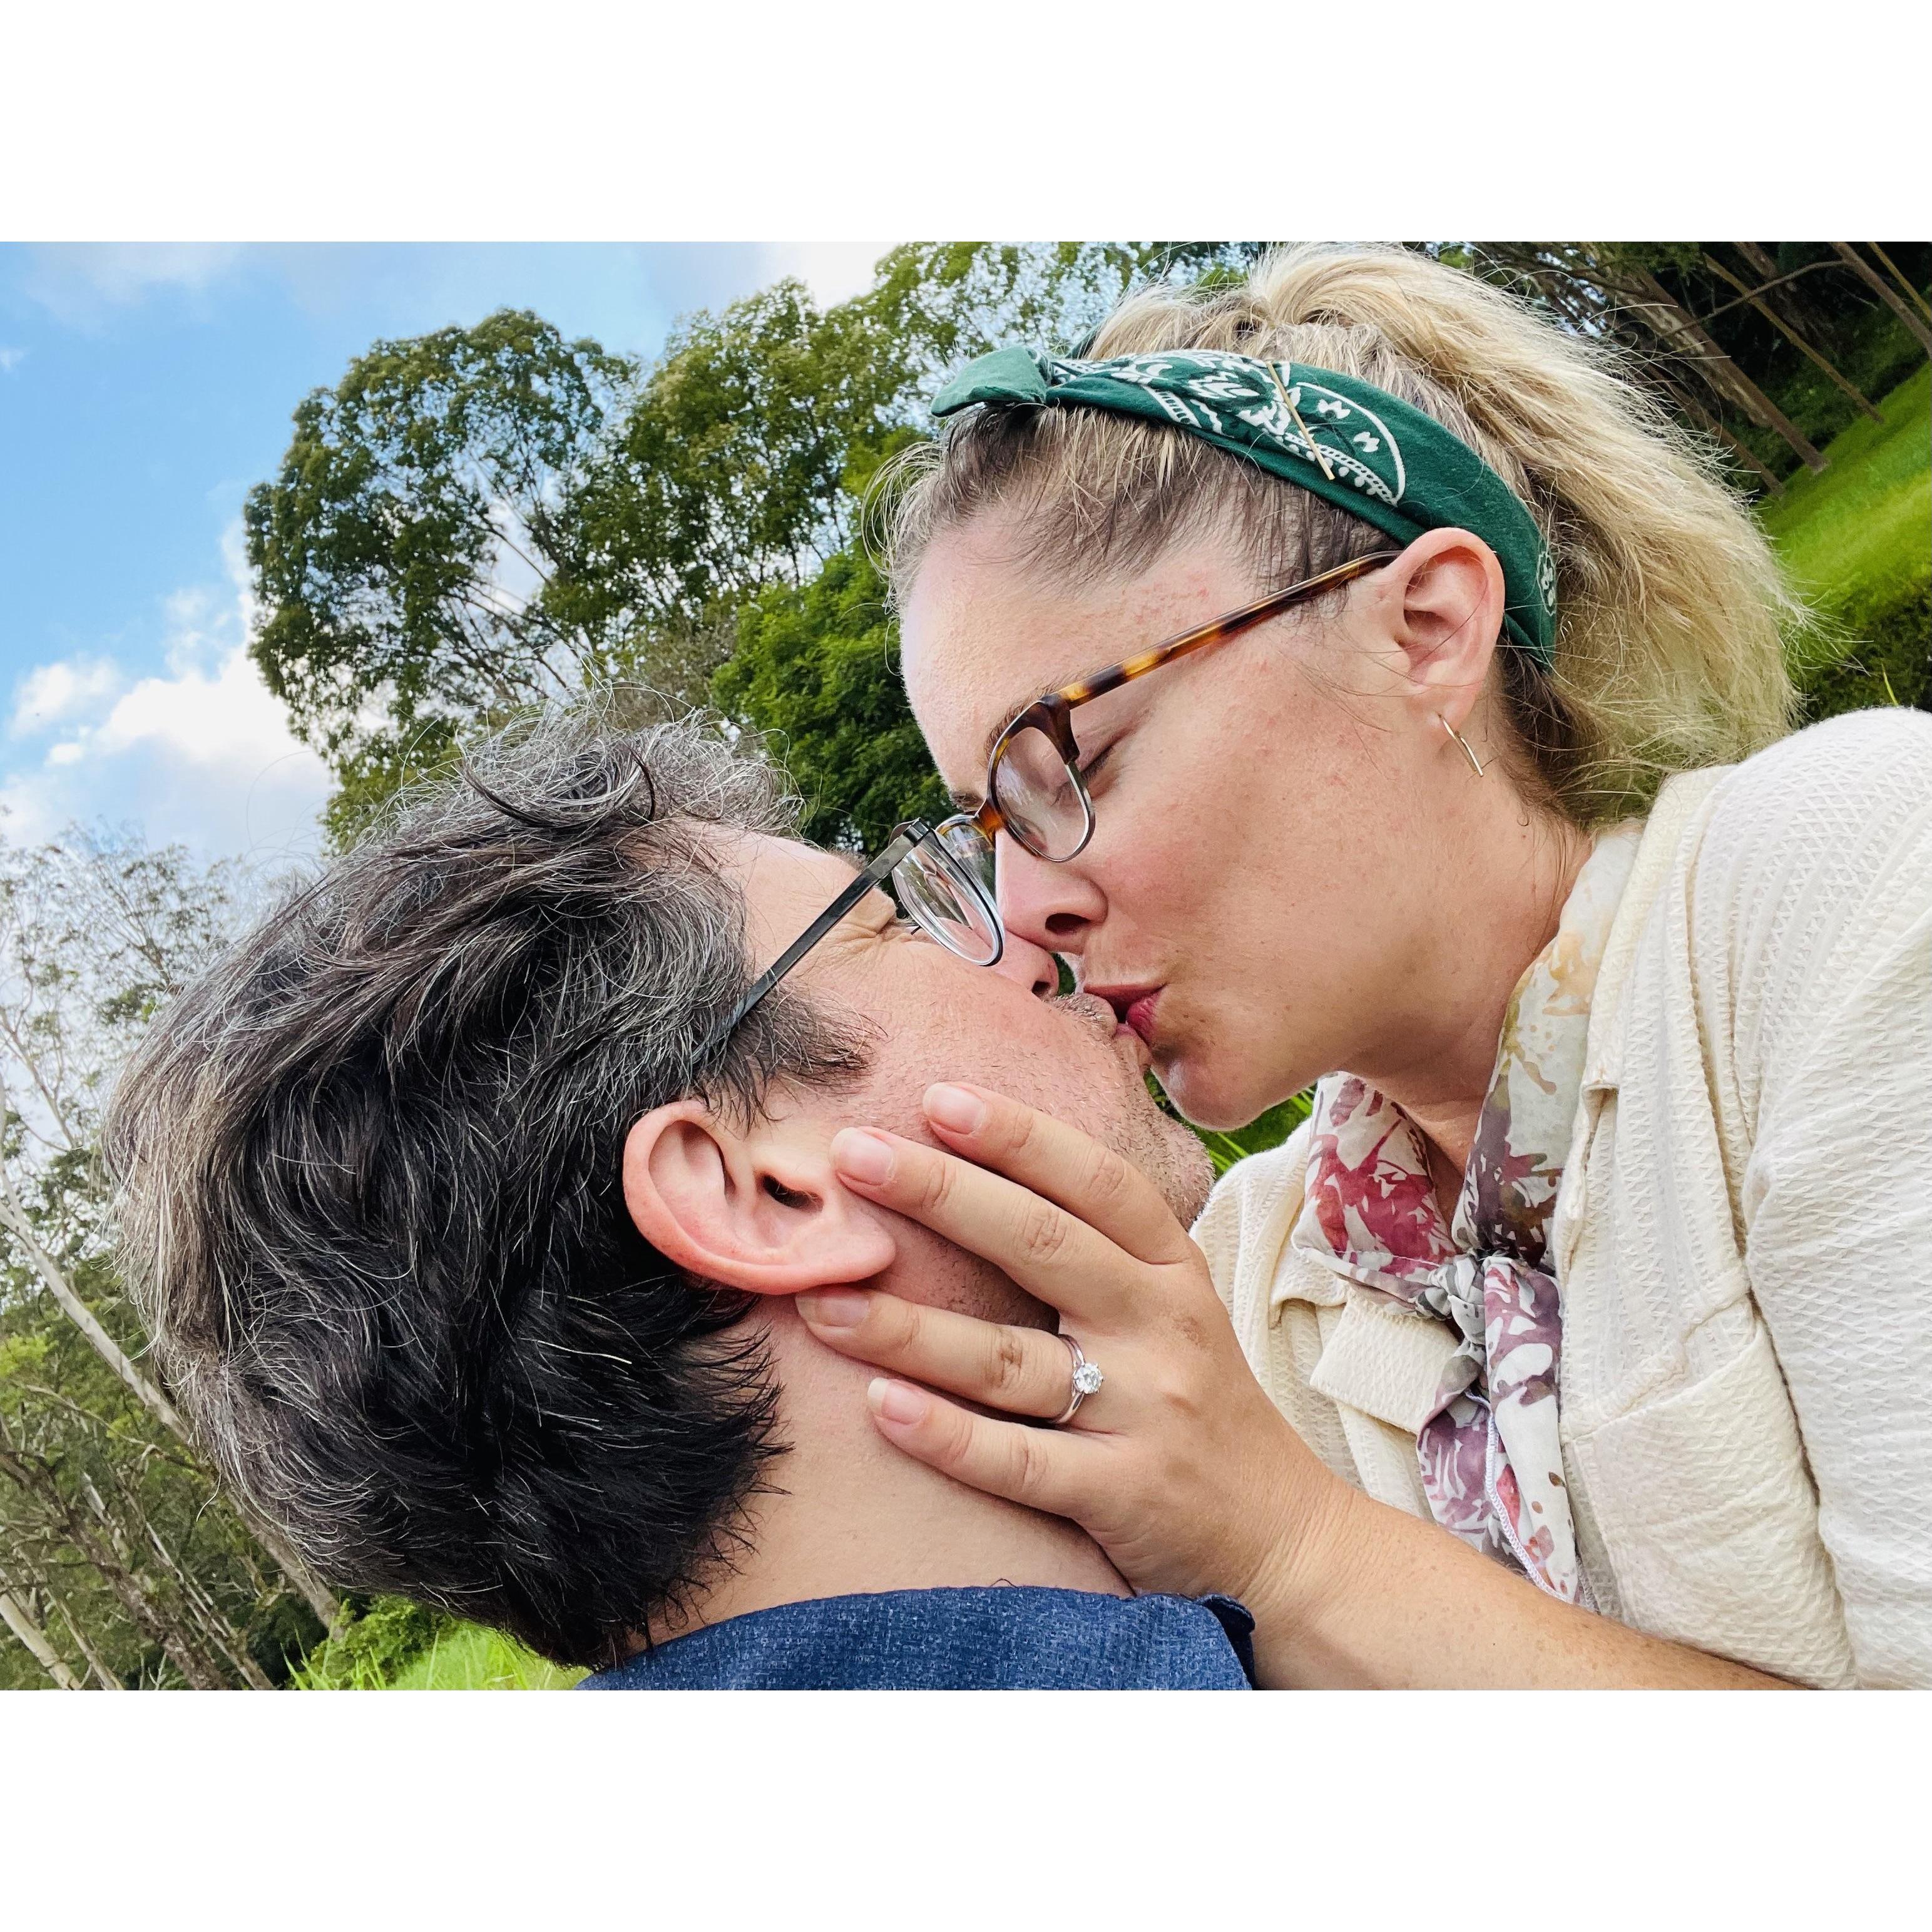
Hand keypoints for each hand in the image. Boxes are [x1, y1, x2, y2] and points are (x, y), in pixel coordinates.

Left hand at [796, 1081, 1350, 1619]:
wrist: (1284, 1538)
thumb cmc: (1197, 1406)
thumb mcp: (1171, 1308)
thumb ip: (1095, 1249)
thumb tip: (972, 1171)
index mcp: (1171, 1269)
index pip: (1096, 1181)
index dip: (1019, 1135)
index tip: (937, 1097)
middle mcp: (1161, 1327)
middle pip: (1043, 1246)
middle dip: (942, 1193)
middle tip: (851, 1156)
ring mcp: (1144, 1411)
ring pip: (1010, 1361)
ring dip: (909, 1328)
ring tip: (823, 1300)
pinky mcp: (1122, 1495)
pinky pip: (1021, 1460)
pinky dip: (947, 1435)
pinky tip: (879, 1407)